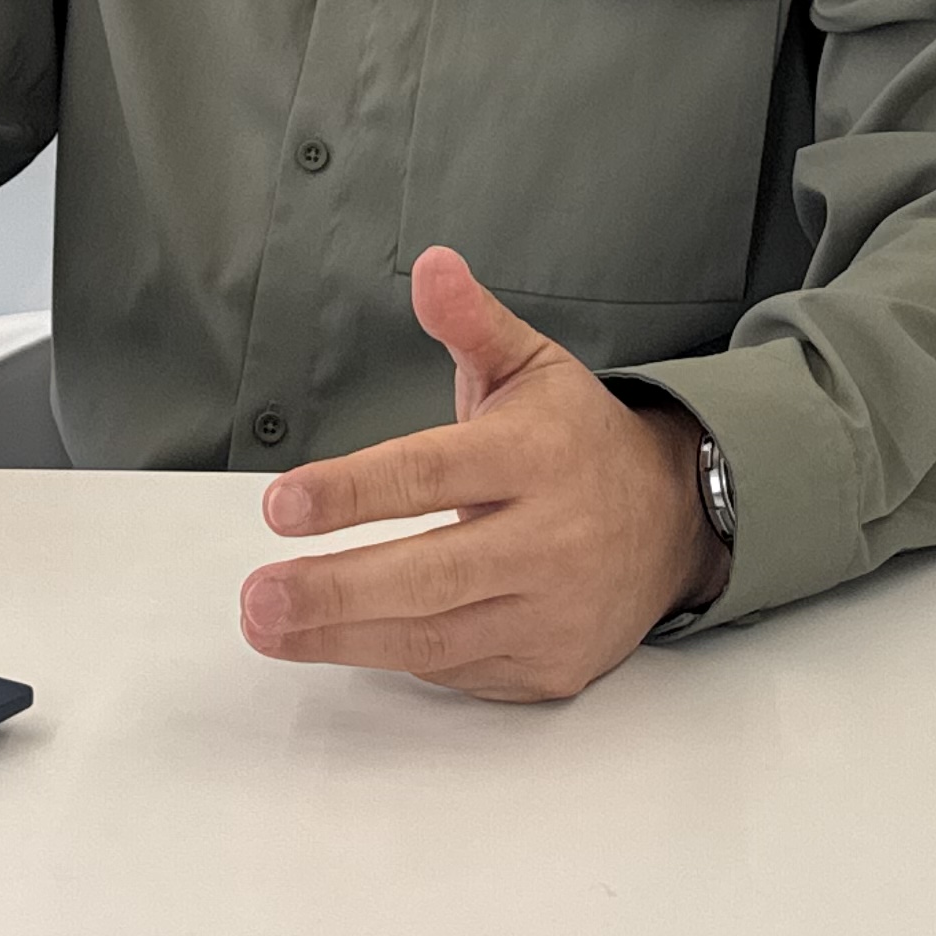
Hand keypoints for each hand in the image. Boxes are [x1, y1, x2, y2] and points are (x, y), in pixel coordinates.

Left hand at [236, 245, 728, 702]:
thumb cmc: (578, 440)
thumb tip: (431, 265)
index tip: (281, 506)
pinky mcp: (550, 667)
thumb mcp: (532, 365)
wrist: (675, 523)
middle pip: (430, 574)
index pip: (431, 474)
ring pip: (436, 637)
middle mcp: (551, 539)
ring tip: (270, 626)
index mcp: (536, 455)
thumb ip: (471, 322)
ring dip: (343, 638)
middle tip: (259, 596)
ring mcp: (553, 612)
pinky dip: (397, 655)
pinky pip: (458, 671)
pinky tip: (342, 640)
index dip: (352, 492)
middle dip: (336, 590)